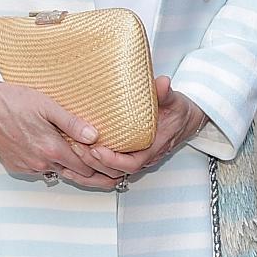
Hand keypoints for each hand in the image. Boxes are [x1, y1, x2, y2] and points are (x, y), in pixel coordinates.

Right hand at [0, 82, 123, 188]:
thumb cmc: (15, 100)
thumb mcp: (48, 106)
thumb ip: (72, 123)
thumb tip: (94, 136)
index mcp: (50, 149)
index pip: (84, 167)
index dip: (102, 168)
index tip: (116, 167)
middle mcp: (39, 162)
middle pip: (74, 176)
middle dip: (93, 176)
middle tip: (113, 176)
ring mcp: (26, 166)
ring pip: (57, 173)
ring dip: (72, 170)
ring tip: (91, 166)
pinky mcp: (15, 165)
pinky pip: (40, 170)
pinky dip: (53, 165)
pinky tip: (62, 157)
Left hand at [83, 76, 206, 183]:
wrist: (186, 122)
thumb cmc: (179, 112)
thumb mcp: (175, 101)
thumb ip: (165, 94)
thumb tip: (162, 82)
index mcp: (153, 148)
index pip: (131, 164)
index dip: (112, 160)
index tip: (96, 149)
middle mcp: (142, 158)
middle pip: (115, 172)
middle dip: (93, 163)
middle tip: (76, 148)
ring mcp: (134, 159)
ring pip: (108, 174)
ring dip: (88, 168)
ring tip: (70, 155)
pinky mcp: (126, 157)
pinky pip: (107, 170)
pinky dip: (89, 170)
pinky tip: (73, 163)